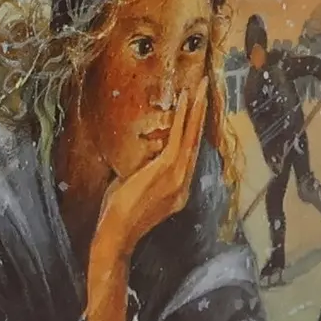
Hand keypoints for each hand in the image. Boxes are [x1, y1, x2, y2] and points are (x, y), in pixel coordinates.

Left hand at [81, 84, 203, 320]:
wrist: (116, 235)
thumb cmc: (117, 216)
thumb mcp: (134, 191)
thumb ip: (140, 174)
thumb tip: (135, 160)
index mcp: (178, 190)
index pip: (189, 153)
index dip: (194, 129)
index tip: (196, 109)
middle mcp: (183, 183)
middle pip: (196, 141)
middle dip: (201, 112)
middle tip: (205, 87)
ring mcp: (178, 178)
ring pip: (191, 135)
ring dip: (196, 107)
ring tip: (199, 86)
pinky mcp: (167, 171)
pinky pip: (179, 137)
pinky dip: (183, 116)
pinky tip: (185, 99)